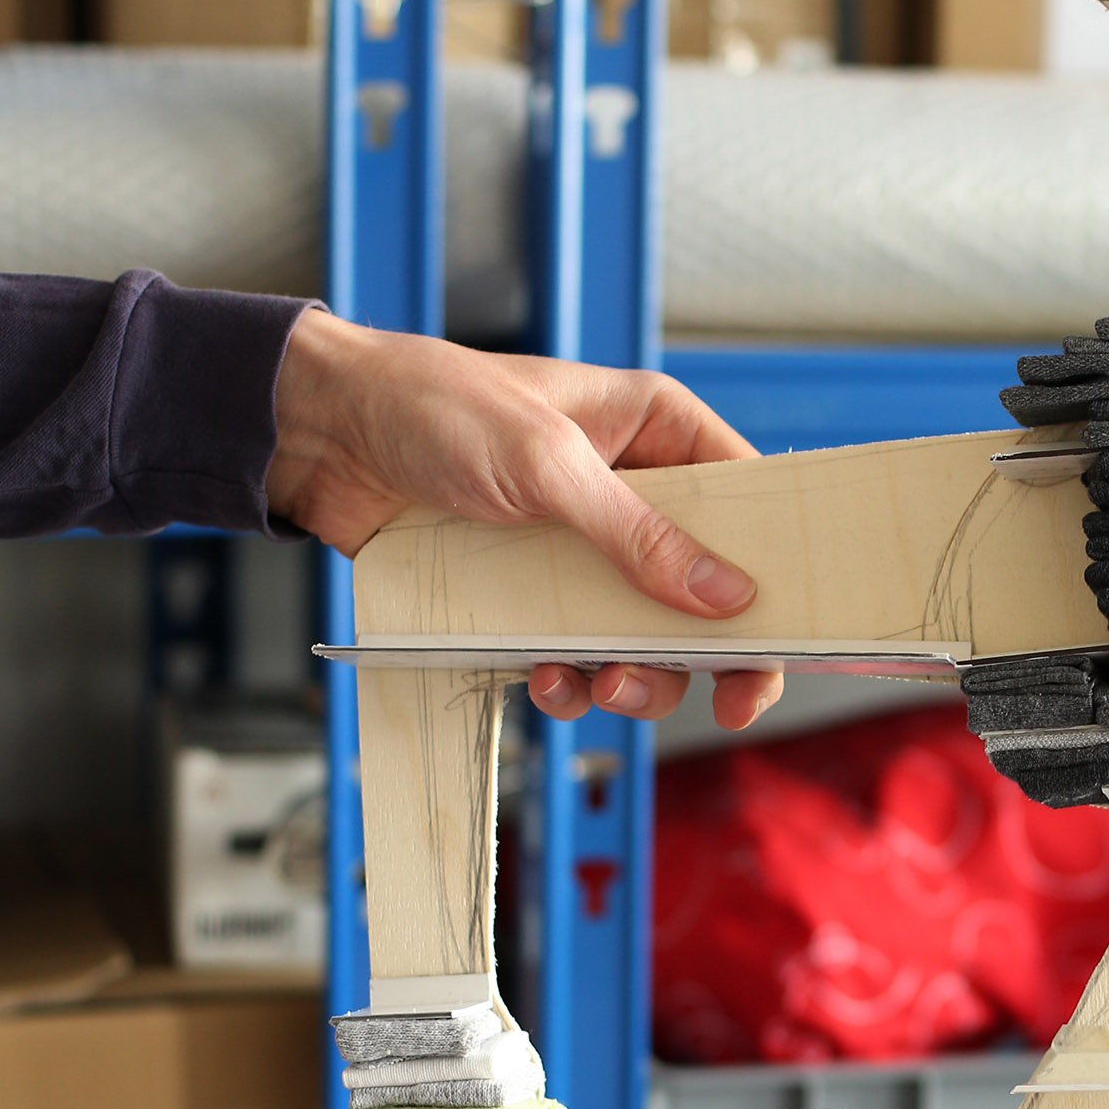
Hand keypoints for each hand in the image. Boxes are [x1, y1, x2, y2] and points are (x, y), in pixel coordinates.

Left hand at [267, 307, 781, 729]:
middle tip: (714, 701)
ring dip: (631, 678)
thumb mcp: (546, 466)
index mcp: (657, 433)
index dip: (775, 575)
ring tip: (596, 685)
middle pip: (706, 592)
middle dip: (702, 652)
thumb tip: (726, 596)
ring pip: (643, 639)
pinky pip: (574, 656)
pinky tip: (539, 679)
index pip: (752, 505)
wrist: (325, 436)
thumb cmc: (432, 407)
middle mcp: (631, 493)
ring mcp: (581, 550)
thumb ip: (637, 534)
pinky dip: (567, 682)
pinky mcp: (530, 594)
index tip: (783, 641)